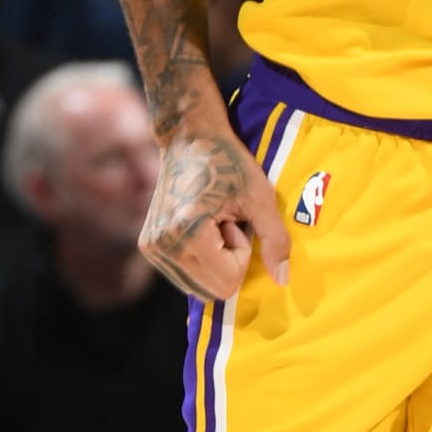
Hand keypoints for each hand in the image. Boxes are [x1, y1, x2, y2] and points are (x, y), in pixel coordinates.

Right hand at [144, 119, 291, 300]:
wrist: (189, 139)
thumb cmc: (228, 162)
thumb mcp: (260, 197)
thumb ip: (275, 240)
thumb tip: (282, 280)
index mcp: (186, 232)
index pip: (228, 282)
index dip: (241, 255)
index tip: (236, 222)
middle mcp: (161, 245)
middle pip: (212, 291)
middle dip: (228, 263)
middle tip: (225, 224)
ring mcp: (151, 248)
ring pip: (198, 288)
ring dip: (214, 262)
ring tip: (213, 224)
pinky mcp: (148, 247)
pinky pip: (185, 276)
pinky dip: (201, 259)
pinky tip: (201, 227)